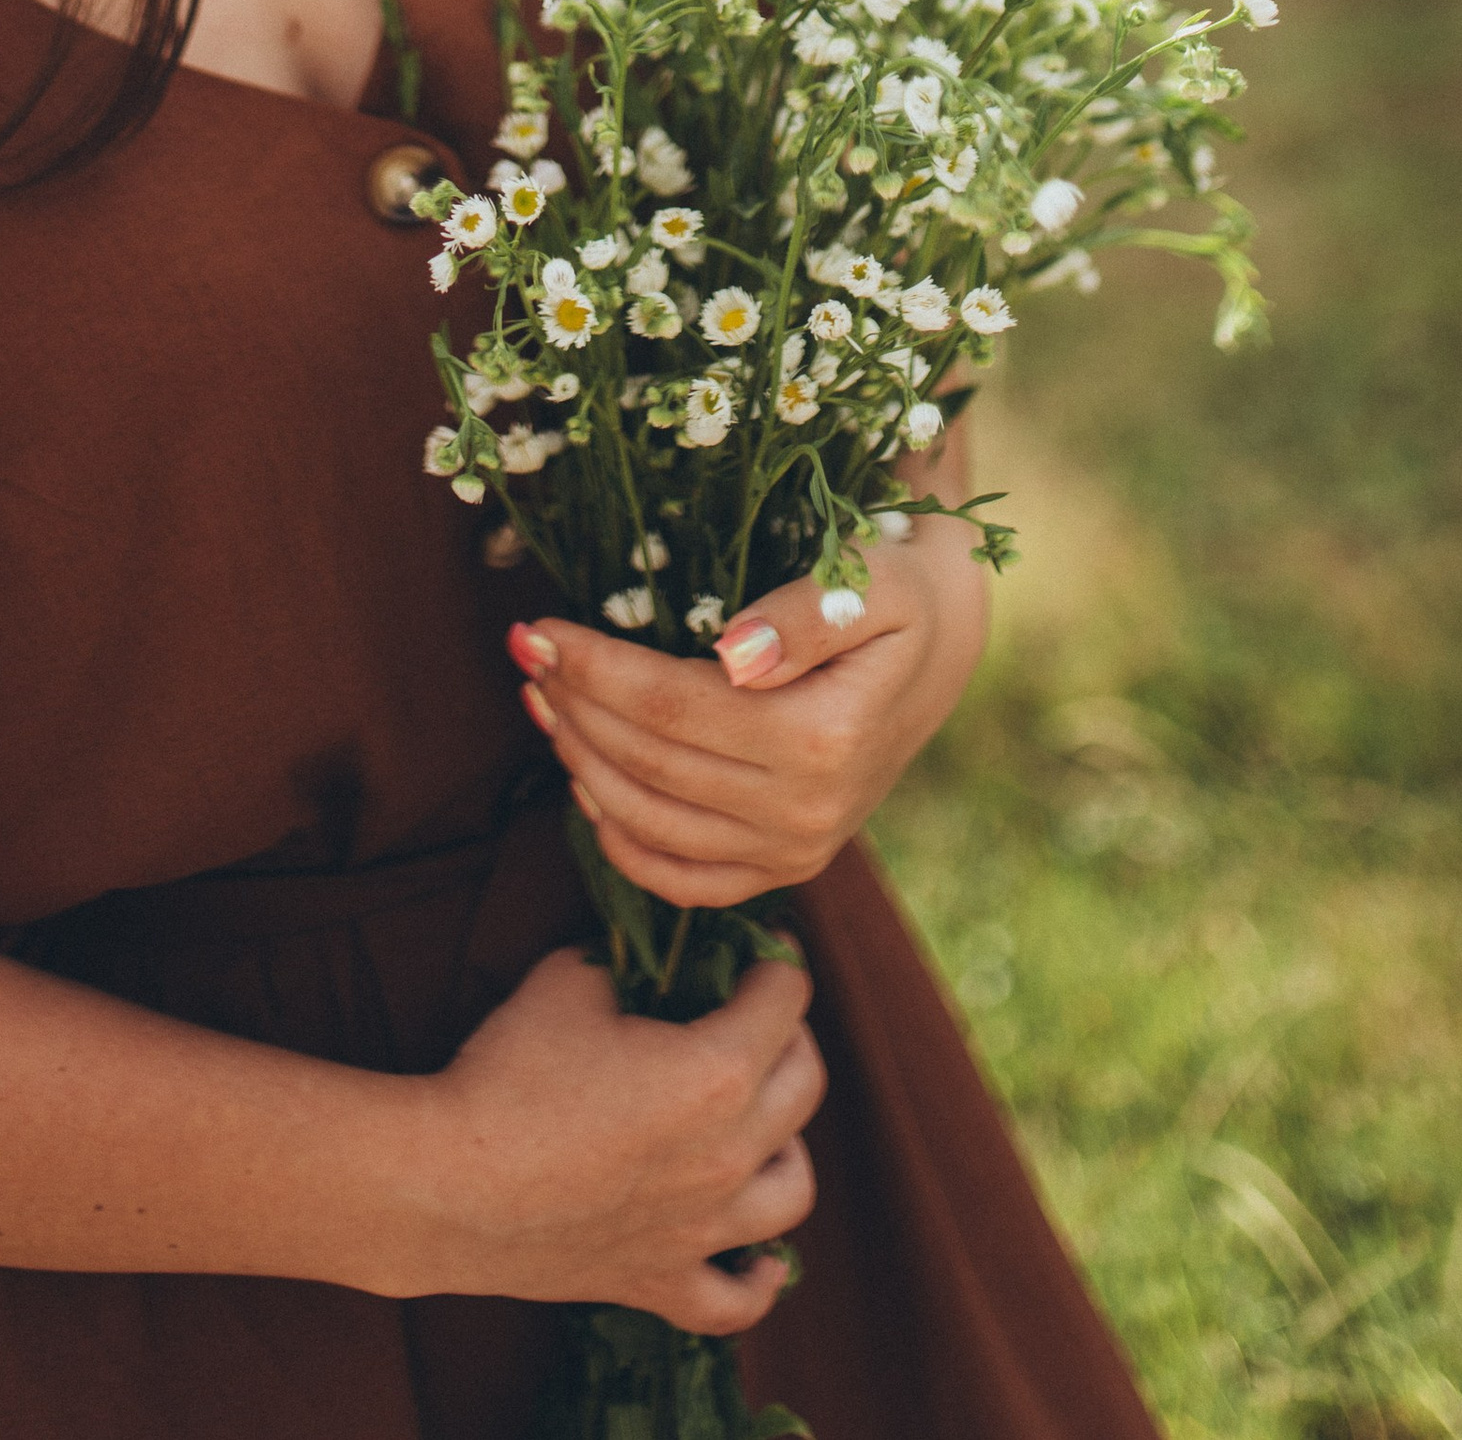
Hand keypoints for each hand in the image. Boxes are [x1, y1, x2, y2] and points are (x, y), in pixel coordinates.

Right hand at [416, 944, 820, 1328]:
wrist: (447, 1185)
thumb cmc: (508, 1074)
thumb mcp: (569, 979)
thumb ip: (623, 964)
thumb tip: (640, 963)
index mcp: (716, 1072)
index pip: (786, 1001)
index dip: (774, 964)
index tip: (756, 952)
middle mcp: (728, 1155)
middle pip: (806, 1085)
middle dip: (788, 1036)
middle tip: (749, 1015)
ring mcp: (701, 1229)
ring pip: (793, 1190)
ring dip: (786, 1144)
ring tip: (752, 1119)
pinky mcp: (662, 1282)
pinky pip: (738, 1299)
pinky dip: (758, 1277)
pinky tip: (756, 1252)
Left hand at [508, 452, 991, 908]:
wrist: (934, 656)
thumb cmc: (891, 598)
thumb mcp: (869, 581)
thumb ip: (805, 615)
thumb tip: (732, 656)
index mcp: (824, 739)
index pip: (672, 708)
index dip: (595, 669)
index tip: (536, 628)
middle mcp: (807, 814)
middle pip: (650, 763)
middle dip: (575, 706)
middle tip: (527, 654)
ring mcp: (794, 854)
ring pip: (651, 822)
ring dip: (581, 762)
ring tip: (543, 702)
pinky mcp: (781, 872)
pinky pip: (681, 880)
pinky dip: (619, 841)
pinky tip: (585, 783)